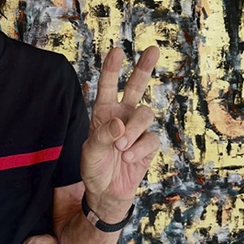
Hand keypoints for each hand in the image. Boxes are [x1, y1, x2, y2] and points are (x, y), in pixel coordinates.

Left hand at [81, 46, 160, 221]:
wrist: (107, 193)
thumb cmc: (95, 168)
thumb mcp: (91, 152)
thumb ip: (103, 135)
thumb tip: (120, 123)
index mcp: (103, 112)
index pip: (107, 86)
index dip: (111, 69)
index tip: (116, 51)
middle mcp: (122, 115)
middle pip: (136, 86)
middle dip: (144, 68)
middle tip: (153, 50)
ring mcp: (137, 129)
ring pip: (145, 114)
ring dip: (133, 130)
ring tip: (121, 149)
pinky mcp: (149, 144)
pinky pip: (152, 138)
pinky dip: (140, 148)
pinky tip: (129, 157)